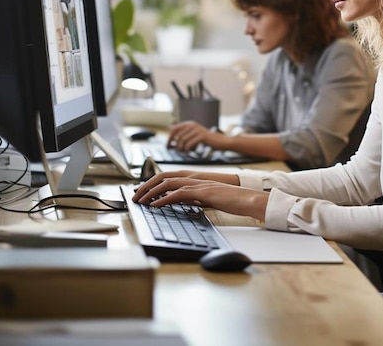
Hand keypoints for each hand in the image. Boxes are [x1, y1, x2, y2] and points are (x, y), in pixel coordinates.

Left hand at [132, 172, 268, 220]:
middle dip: (147, 185)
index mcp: (196, 179)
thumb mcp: (209, 198)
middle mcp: (195, 178)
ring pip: (169, 184)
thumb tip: (183, 202)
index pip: (170, 177)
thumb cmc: (232, 200)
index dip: (154, 182)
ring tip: (140, 200)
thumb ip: (195, 197)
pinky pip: (179, 194)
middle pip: (165, 177)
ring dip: (152, 192)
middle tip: (135, 195)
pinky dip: (165, 199)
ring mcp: (199, 184)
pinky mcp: (203, 192)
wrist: (247, 199)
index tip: (142, 190)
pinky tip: (156, 205)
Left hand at [168, 121, 225, 150]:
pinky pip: (189, 144)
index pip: (174, 129)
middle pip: (178, 136)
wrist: (221, 141)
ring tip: (183, 152)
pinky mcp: (202, 136)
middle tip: (176, 151)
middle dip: (175, 145)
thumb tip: (172, 142)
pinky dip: (187, 149)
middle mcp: (193, 125)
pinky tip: (188, 152)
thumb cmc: (207, 140)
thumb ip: (185, 136)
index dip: (169, 137)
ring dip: (181, 148)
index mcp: (190, 123)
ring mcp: (197, 130)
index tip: (168, 145)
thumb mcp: (195, 135)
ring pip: (183, 140)